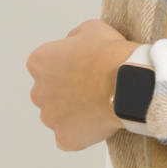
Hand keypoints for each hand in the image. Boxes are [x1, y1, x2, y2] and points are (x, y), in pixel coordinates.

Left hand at [25, 19, 132, 151]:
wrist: (128, 83)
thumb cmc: (110, 54)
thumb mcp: (91, 28)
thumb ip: (73, 38)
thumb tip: (74, 45)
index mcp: (39, 63)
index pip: (45, 65)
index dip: (66, 65)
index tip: (84, 66)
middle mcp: (38, 92)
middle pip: (49, 92)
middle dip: (66, 91)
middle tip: (92, 87)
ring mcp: (51, 118)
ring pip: (58, 116)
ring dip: (72, 112)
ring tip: (98, 105)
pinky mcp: (65, 138)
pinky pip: (68, 138)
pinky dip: (79, 133)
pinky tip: (96, 123)